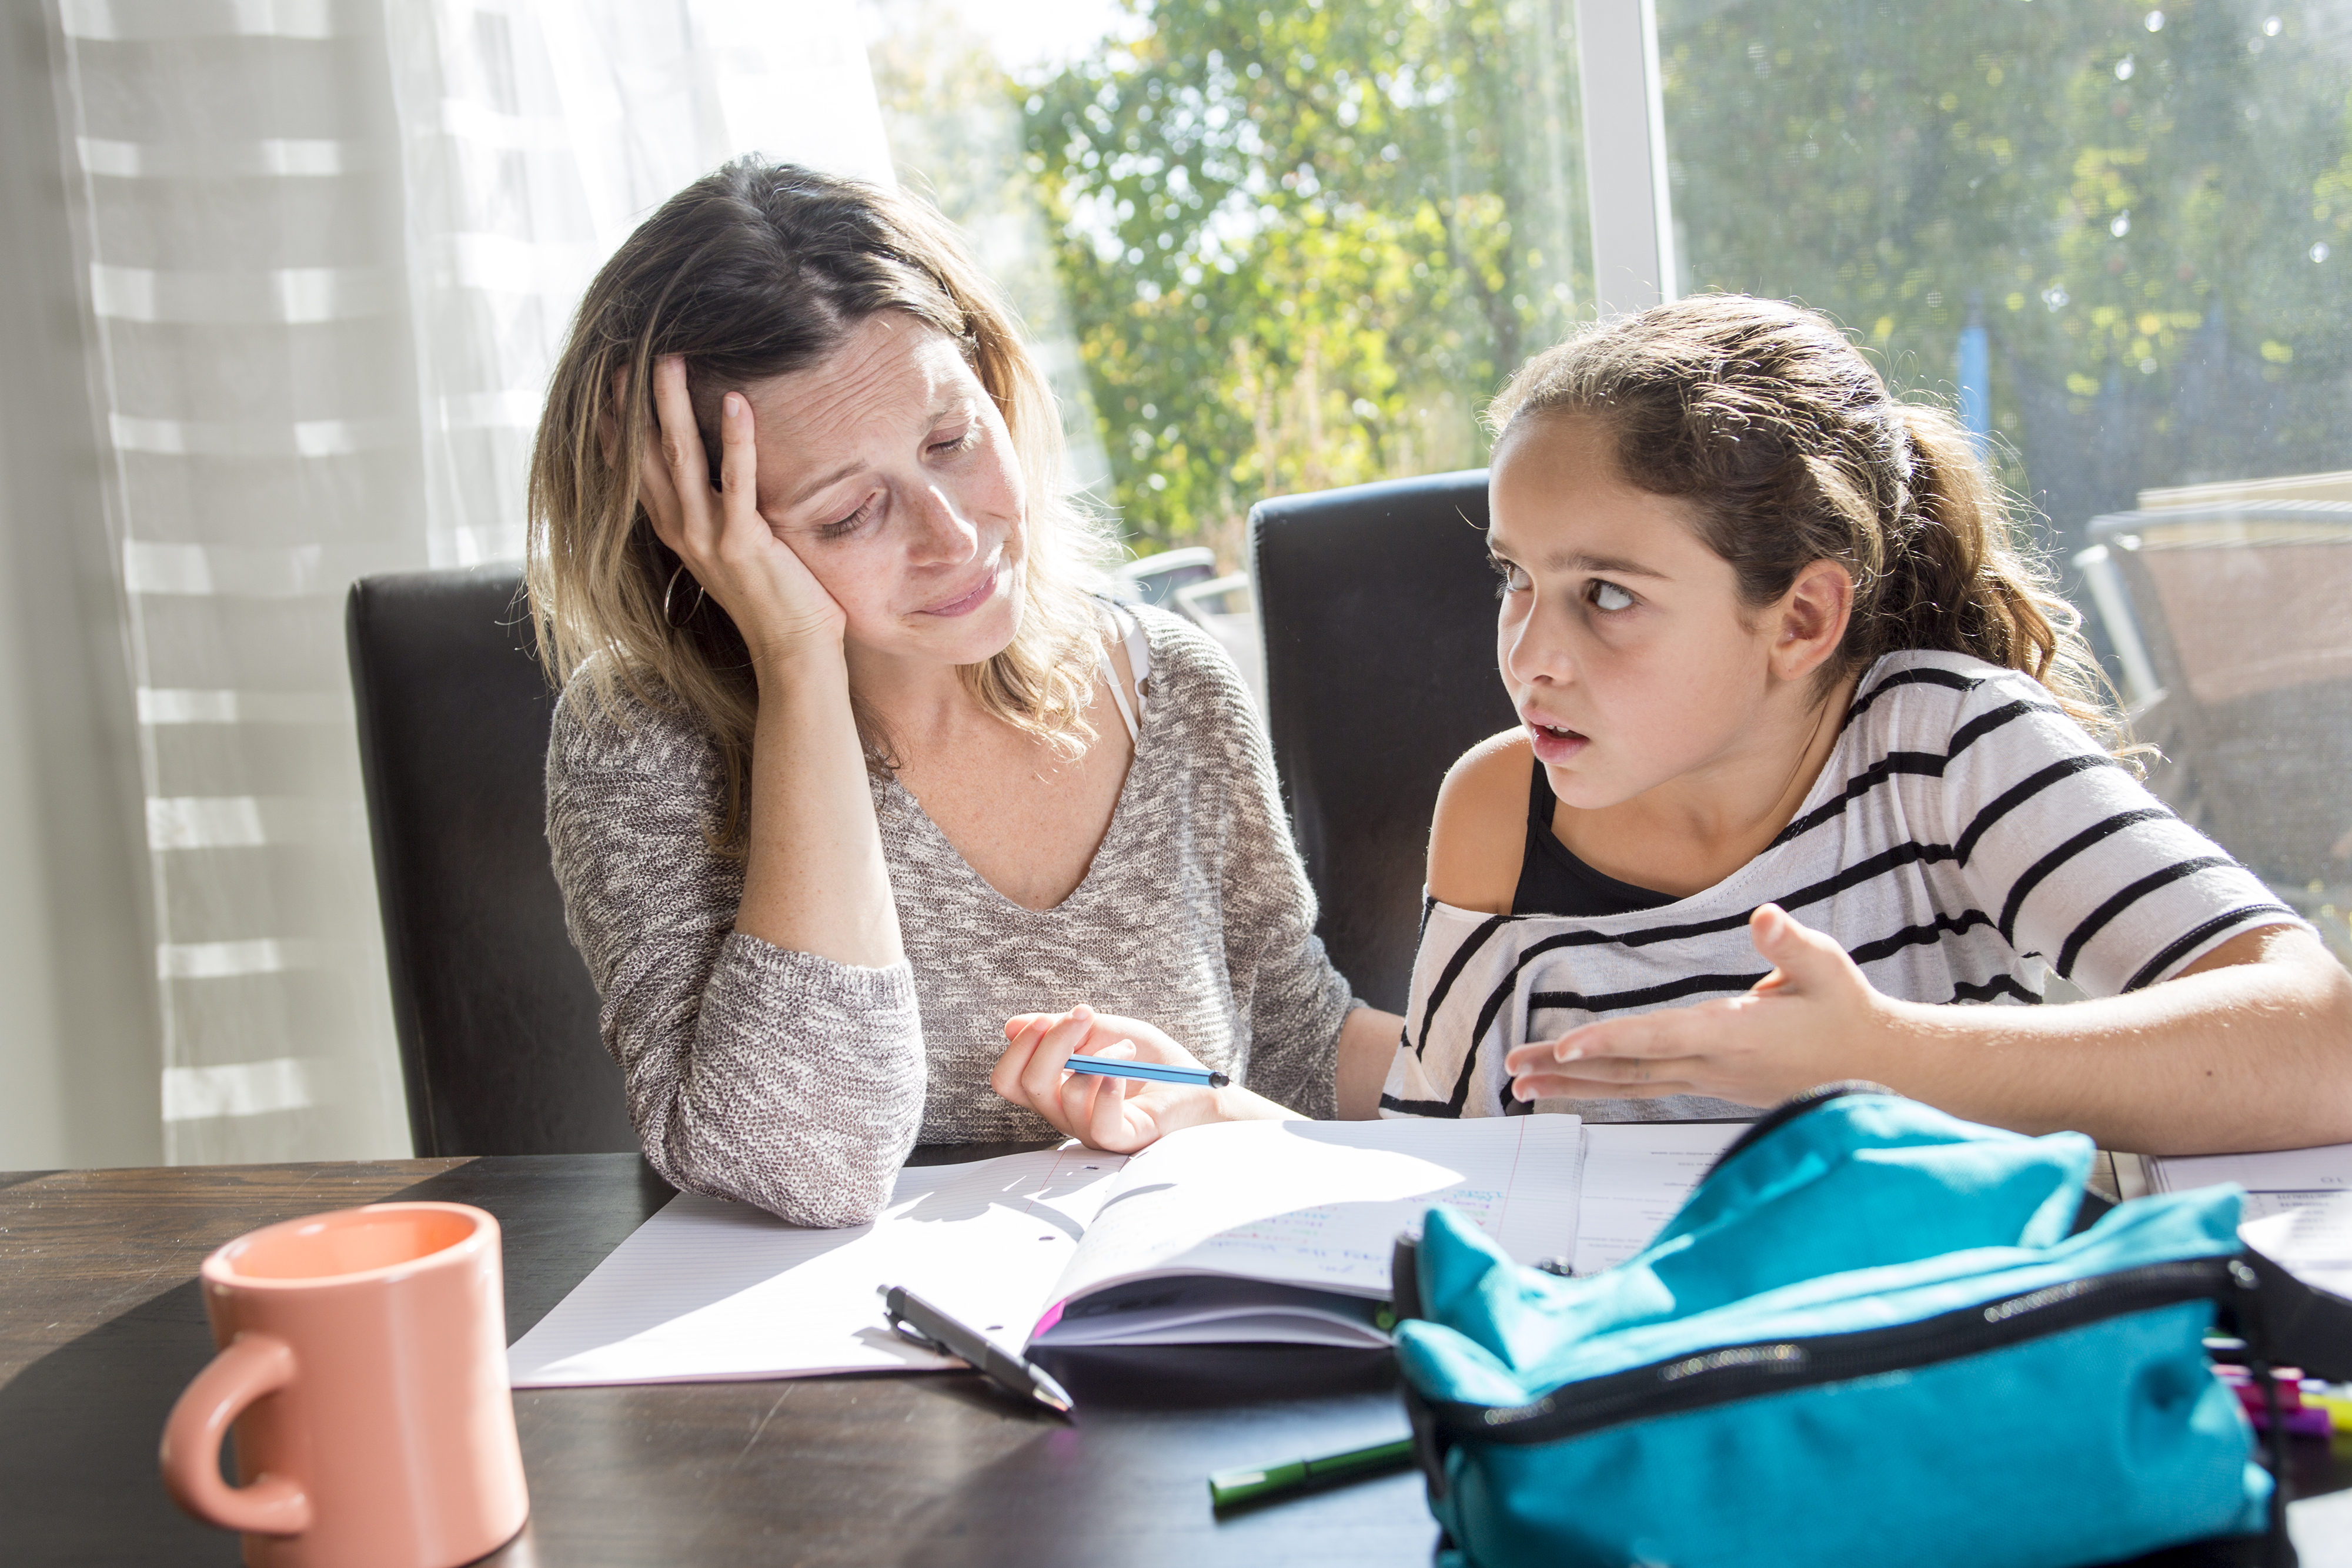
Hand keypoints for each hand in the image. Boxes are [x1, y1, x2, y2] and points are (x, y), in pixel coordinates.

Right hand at [638, 355, 846, 668]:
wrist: (792, 651)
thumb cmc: (774, 598)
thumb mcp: (733, 547)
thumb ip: (719, 510)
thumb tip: (721, 473)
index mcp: (675, 530)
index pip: (633, 470)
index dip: (616, 428)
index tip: (606, 386)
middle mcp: (681, 531)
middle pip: (646, 455)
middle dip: (634, 404)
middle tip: (626, 356)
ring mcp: (708, 537)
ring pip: (680, 458)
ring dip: (672, 406)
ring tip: (669, 359)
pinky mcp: (744, 543)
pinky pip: (737, 482)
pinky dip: (737, 440)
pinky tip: (736, 400)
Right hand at [992, 1005, 1270, 1152]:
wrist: (1197, 1086)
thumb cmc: (1150, 1061)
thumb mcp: (1103, 1031)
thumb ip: (1062, 1028)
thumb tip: (1012, 1027)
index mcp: (1055, 1089)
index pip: (1009, 1080)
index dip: (1019, 1049)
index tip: (1046, 1019)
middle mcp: (1065, 1113)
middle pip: (1028, 1085)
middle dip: (1052, 1042)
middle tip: (1084, 1015)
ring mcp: (1090, 1130)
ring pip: (1067, 1094)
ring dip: (1102, 1056)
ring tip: (1128, 1050)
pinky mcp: (1121, 1140)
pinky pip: (1098, 1124)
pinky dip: (1107, 1090)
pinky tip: (1121, 1072)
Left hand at [1502, 905, 1901, 1106]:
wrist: (1877, 1067)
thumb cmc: (1847, 1012)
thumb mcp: (1827, 968)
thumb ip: (1791, 943)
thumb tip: (1765, 918)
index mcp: (1733, 1035)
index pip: (1660, 1038)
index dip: (1612, 1042)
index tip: (1567, 1048)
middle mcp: (1713, 1065)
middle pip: (1628, 1070)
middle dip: (1568, 1071)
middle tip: (1514, 1071)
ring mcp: (1708, 1080)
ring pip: (1631, 1085)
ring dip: (1576, 1085)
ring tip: (1524, 1084)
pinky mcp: (1709, 1085)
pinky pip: (1646, 1087)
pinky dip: (1605, 1086)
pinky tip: (1575, 1084)